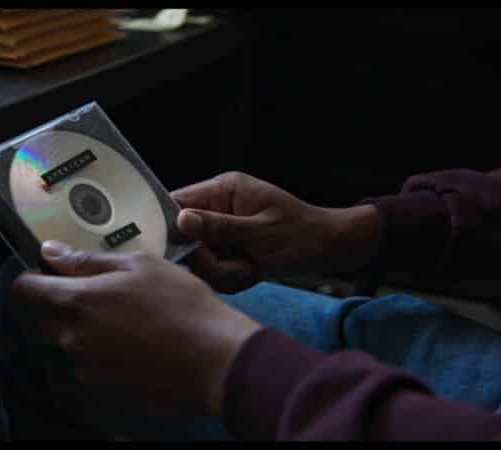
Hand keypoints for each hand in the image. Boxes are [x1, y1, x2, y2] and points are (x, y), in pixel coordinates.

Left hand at [11, 241, 261, 418]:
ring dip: (89, 328)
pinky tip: (138, 342)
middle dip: (66, 302)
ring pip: (71, 340)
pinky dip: (105, 351)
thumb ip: (87, 260)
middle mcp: (72, 338)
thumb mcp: (138, 265)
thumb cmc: (179, 303)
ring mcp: (87, 366)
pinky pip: (91, 362)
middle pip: (47, 316)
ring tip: (131, 318)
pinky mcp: (105, 387)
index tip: (52, 271)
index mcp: (75, 302)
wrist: (213, 359)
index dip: (34, 276)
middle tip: (107, 291)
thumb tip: (49, 252)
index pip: (24, 290)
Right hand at [172, 171, 381, 291]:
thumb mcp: (260, 233)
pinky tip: (252, 273)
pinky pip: (213, 270)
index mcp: (222, 190)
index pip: (176, 202)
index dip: (170, 227)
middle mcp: (216, 208)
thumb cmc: (301, 235)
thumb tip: (180, 220)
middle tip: (237, 265)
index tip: (182, 250)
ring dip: (222, 271)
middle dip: (207, 259)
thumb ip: (219, 227)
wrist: (330, 250)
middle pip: (183, 237)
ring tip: (250, 269)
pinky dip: (230, 278)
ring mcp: (221, 230)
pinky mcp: (227, 250)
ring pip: (198, 258)